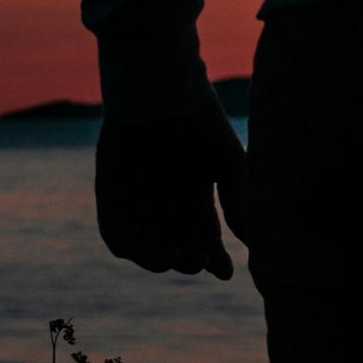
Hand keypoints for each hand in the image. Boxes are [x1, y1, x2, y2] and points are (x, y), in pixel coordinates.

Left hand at [93, 55, 250, 278]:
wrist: (160, 91)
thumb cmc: (199, 122)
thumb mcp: (229, 165)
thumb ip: (240, 203)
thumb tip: (252, 244)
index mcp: (194, 195)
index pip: (203, 238)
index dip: (214, 259)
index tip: (225, 270)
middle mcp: (165, 201)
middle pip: (176, 247)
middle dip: (189, 260)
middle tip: (200, 258)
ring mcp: (136, 201)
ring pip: (146, 247)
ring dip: (161, 260)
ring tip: (178, 257)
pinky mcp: (110, 196)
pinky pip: (117, 236)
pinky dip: (133, 249)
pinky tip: (155, 251)